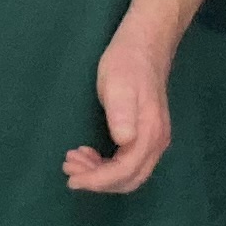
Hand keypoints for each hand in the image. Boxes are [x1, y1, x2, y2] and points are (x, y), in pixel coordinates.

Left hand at [63, 19, 177, 193]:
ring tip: (73, 160)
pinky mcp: (147, 135)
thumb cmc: (126, 63)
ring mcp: (154, 140)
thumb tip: (124, 141)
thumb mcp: (118, 85)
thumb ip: (122, 114)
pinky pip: (128, 162)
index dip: (98, 181)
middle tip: (68, 168)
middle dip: (97, 180)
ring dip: (100, 174)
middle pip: (129, 179)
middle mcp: (156, 142)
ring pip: (129, 174)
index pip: (124, 172)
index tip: (72, 179)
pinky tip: (88, 153)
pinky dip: (107, 166)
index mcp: (149, 133)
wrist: (144, 45)